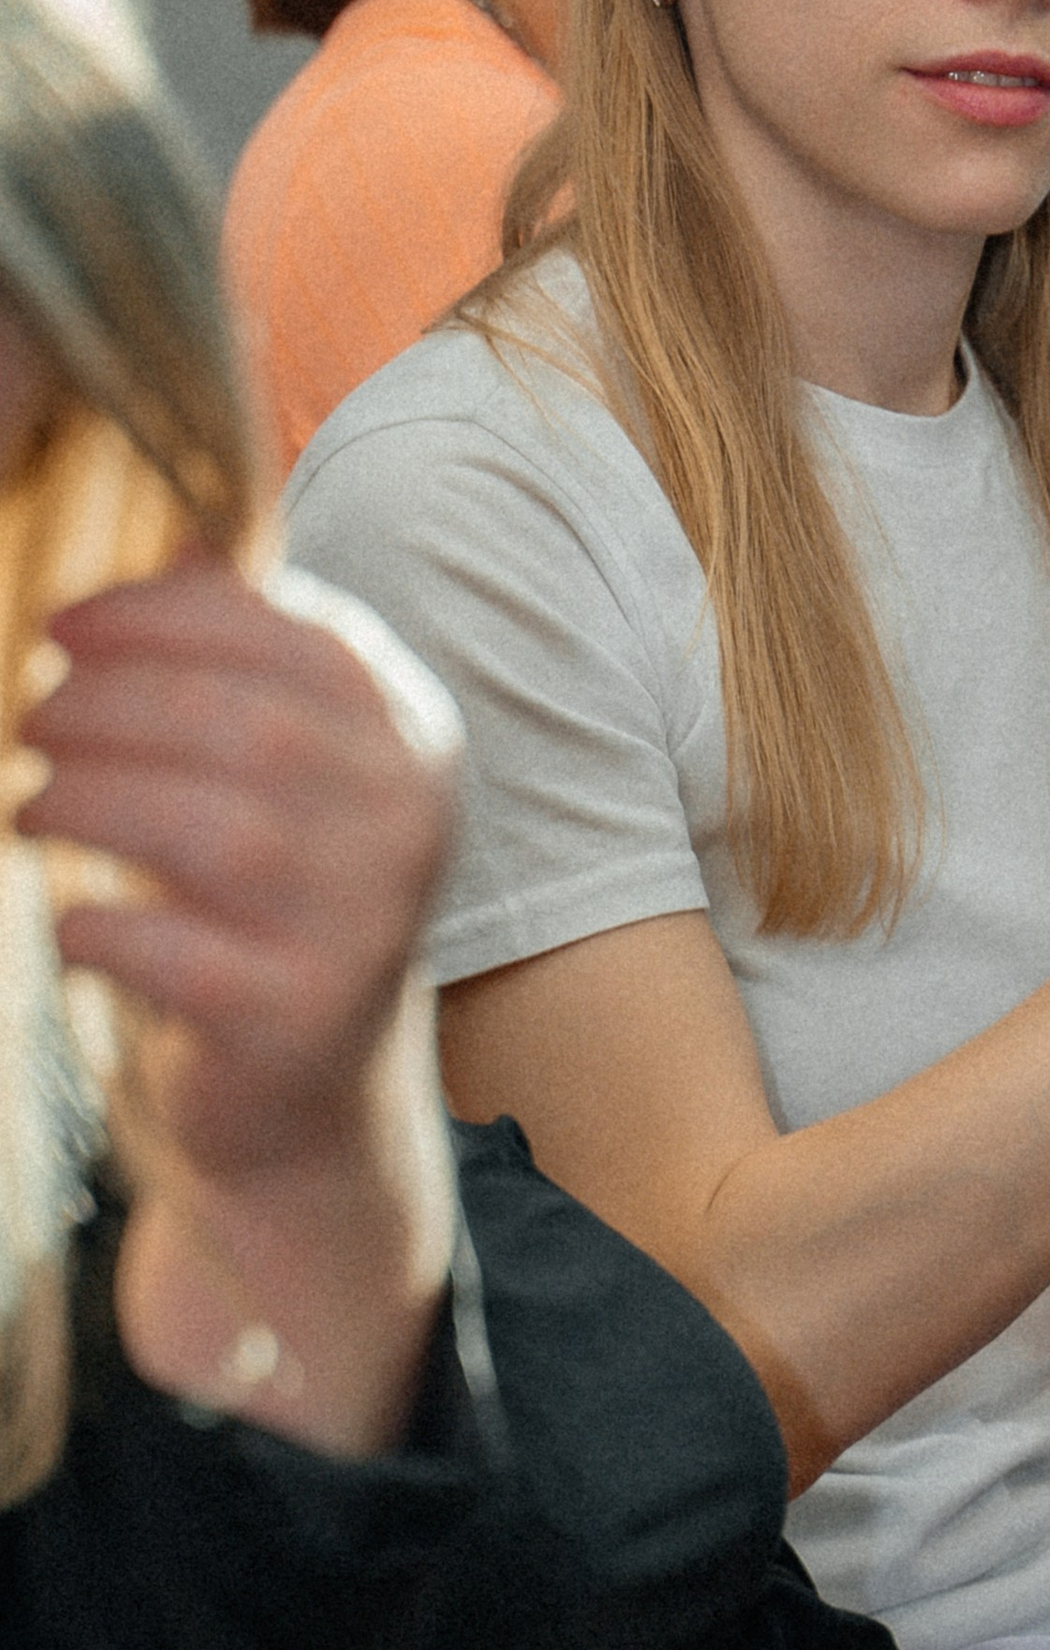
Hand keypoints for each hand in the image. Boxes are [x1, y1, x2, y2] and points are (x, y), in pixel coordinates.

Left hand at [18, 554, 454, 1178]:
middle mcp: (409, 826)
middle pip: (248, 726)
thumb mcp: (275, 774)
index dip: (166, 616)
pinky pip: (170, 948)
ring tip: (28, 807)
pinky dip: (96, 924)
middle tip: (27, 719)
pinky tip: (72, 921)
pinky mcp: (298, 1017)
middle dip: (110, 705)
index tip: (62, 626)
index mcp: (412, 741)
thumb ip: (240, 660)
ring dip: (88, 801)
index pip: (299, 636)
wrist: (304, 1106)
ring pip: (211, 829)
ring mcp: (365, 925)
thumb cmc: (265, 908)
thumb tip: (182, 543)